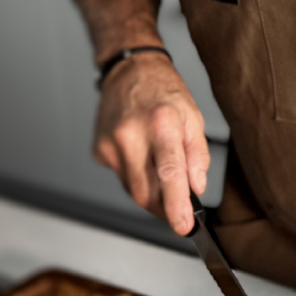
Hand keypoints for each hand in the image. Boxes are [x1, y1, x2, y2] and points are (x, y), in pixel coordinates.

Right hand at [93, 51, 209, 234]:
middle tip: (178, 208)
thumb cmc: (165, 91)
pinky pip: (120, 176)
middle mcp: (131, 134)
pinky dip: (134, 174)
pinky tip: (140, 152)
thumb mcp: (193, 117)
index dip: (176, 205)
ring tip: (160, 167)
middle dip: (164, 208)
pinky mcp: (99, 150)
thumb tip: (196, 188)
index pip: (169, 173)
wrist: (131, 69)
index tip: (183, 226)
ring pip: (132, 189)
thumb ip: (197, 155)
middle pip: (145, 192)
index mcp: (162, 123)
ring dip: (150, 190)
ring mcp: (111, 143)